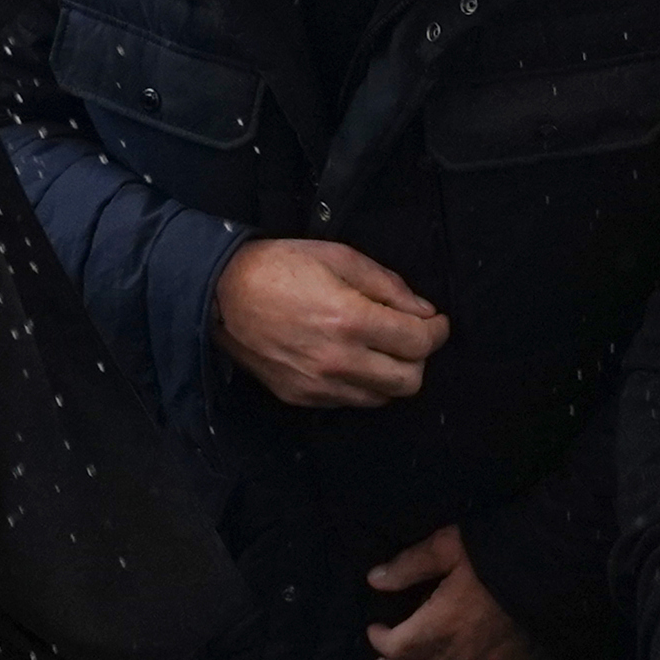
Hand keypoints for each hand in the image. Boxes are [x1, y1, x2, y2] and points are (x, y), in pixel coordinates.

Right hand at [212, 237, 449, 407]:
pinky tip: (348, 359)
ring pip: (382, 398)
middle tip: (407, 336)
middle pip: (409, 381)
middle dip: (419, 358)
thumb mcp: (340, 257)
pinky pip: (350, 402)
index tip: (436, 322)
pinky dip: (360, 384)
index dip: (437, 331)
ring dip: (390, 374)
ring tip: (377, 348)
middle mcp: (339, 361)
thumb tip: (424, 312)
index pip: (419, 342)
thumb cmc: (281, 267)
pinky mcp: (302, 398)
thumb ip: (388, 286)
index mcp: (352, 320)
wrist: (221, 294)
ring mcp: (319, 385)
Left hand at [363, 525, 535, 659]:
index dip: (381, 640)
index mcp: (440, 626)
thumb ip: (409, 566)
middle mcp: (461, 654)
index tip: (375, 628)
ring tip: (430, 646)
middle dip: (404, 654)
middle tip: (399, 639)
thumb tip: (374, 580)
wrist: (554, 567)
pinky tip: (470, 652)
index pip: (398, 647)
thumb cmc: (495, 554)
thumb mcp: (446, 547)